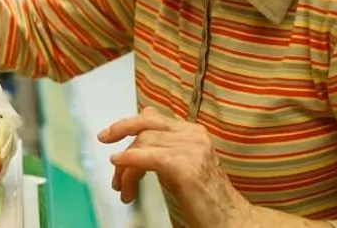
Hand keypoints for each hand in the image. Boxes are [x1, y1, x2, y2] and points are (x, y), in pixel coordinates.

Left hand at [99, 108, 251, 227]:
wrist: (231, 219)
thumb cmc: (205, 195)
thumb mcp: (182, 161)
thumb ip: (164, 141)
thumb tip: (144, 118)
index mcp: (193, 132)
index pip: (153, 118)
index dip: (127, 124)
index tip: (108, 135)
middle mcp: (193, 136)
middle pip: (145, 129)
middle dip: (120, 137)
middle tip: (105, 147)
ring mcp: (190, 150)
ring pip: (143, 146)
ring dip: (125, 169)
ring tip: (123, 189)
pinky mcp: (185, 168)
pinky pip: (149, 157)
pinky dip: (130, 160)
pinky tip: (119, 165)